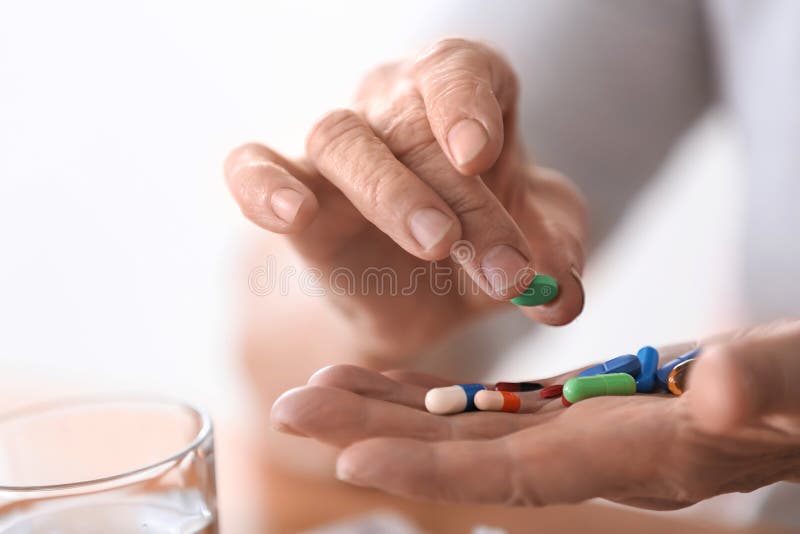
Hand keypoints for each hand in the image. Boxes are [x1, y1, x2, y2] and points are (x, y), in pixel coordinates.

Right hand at [224, 39, 585, 357]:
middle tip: (502, 268)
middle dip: (462, 200)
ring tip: (434, 245)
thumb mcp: (538, 252)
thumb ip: (555, 261)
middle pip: (412, 124)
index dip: (465, 101)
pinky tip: (291, 212)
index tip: (478, 155)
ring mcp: (339, 148)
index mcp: (460, 97)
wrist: (423, 296)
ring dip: (389, 192)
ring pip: (340, 137)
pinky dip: (262, 184)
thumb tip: (562, 297)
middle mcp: (394, 106)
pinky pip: (252, 166)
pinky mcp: (294, 192)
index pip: (457, 68)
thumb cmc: (484, 247)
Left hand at [270, 320, 799, 508]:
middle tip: (286, 411)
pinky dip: (435, 395)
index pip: (513, 473)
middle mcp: (585, 455)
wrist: (799, 396)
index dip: (433, 468)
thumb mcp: (789, 381)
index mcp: (627, 456)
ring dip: (387, 410)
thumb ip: (756, 386)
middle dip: (374, 435)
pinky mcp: (574, 410)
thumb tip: (713, 390)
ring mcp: (574, 434)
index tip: (349, 457)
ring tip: (314, 391)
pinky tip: (388, 383)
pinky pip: (490, 408)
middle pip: (463, 452)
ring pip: (465, 428)